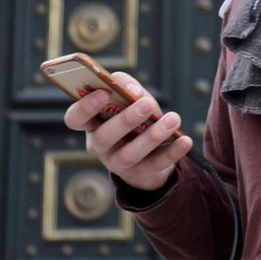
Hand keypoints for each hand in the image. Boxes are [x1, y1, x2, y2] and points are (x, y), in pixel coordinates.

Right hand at [63, 71, 191, 193]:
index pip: (75, 118)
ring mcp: (117, 163)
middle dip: (126, 120)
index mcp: (90, 123)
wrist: (147, 151)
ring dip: (152, 136)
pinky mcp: (140, 173)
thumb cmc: (132, 115)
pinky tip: (185, 140)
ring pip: (130, 154)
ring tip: (173, 119)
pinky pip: (155, 165)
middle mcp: (99, 145)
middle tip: (147, 104)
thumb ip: (125, 86)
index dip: (85, 107)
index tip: (102, 93)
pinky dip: (172, 152)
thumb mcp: (126, 97)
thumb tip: (133, 93)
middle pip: (105, 136)